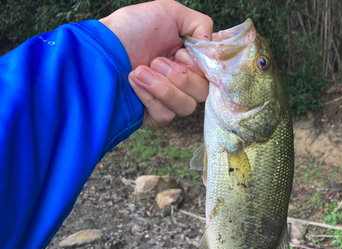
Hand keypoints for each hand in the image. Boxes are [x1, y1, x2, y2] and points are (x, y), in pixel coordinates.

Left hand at [100, 0, 212, 126]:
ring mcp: (168, 99)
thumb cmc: (131, 28)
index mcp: (189, 59)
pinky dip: (150, 97)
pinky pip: (167, 116)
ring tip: (140, 70)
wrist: (99, 49)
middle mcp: (182, 80)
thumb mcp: (169, 11)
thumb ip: (201, 25)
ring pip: (187, 107)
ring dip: (163, 87)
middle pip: (203, 93)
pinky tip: (134, 82)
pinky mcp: (154, 115)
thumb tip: (213, 49)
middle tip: (156, 61)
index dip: (202, 68)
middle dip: (180, 76)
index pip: (213, 74)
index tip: (183, 53)